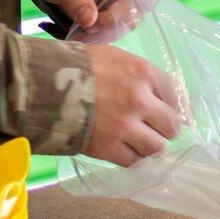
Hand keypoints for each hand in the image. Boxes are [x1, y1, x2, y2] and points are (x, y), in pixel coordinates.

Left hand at [27, 0, 168, 32]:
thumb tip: (91, 20)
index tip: (142, 3)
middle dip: (123, 15)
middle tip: (94, 23)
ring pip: (133, 16)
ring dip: (113, 27)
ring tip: (85, 27)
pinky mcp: (115, 8)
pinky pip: (120, 24)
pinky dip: (105, 32)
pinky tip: (86, 31)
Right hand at [83, 44, 181, 165]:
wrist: (43, 85)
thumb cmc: (77, 65)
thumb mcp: (114, 56)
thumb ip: (137, 74)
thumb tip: (153, 91)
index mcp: (143, 73)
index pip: (176, 95)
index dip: (174, 106)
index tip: (170, 113)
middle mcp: (141, 101)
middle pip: (171, 125)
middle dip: (165, 129)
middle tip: (156, 130)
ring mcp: (125, 127)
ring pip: (156, 148)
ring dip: (151, 146)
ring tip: (141, 143)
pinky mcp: (108, 148)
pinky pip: (133, 162)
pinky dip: (132, 159)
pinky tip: (125, 151)